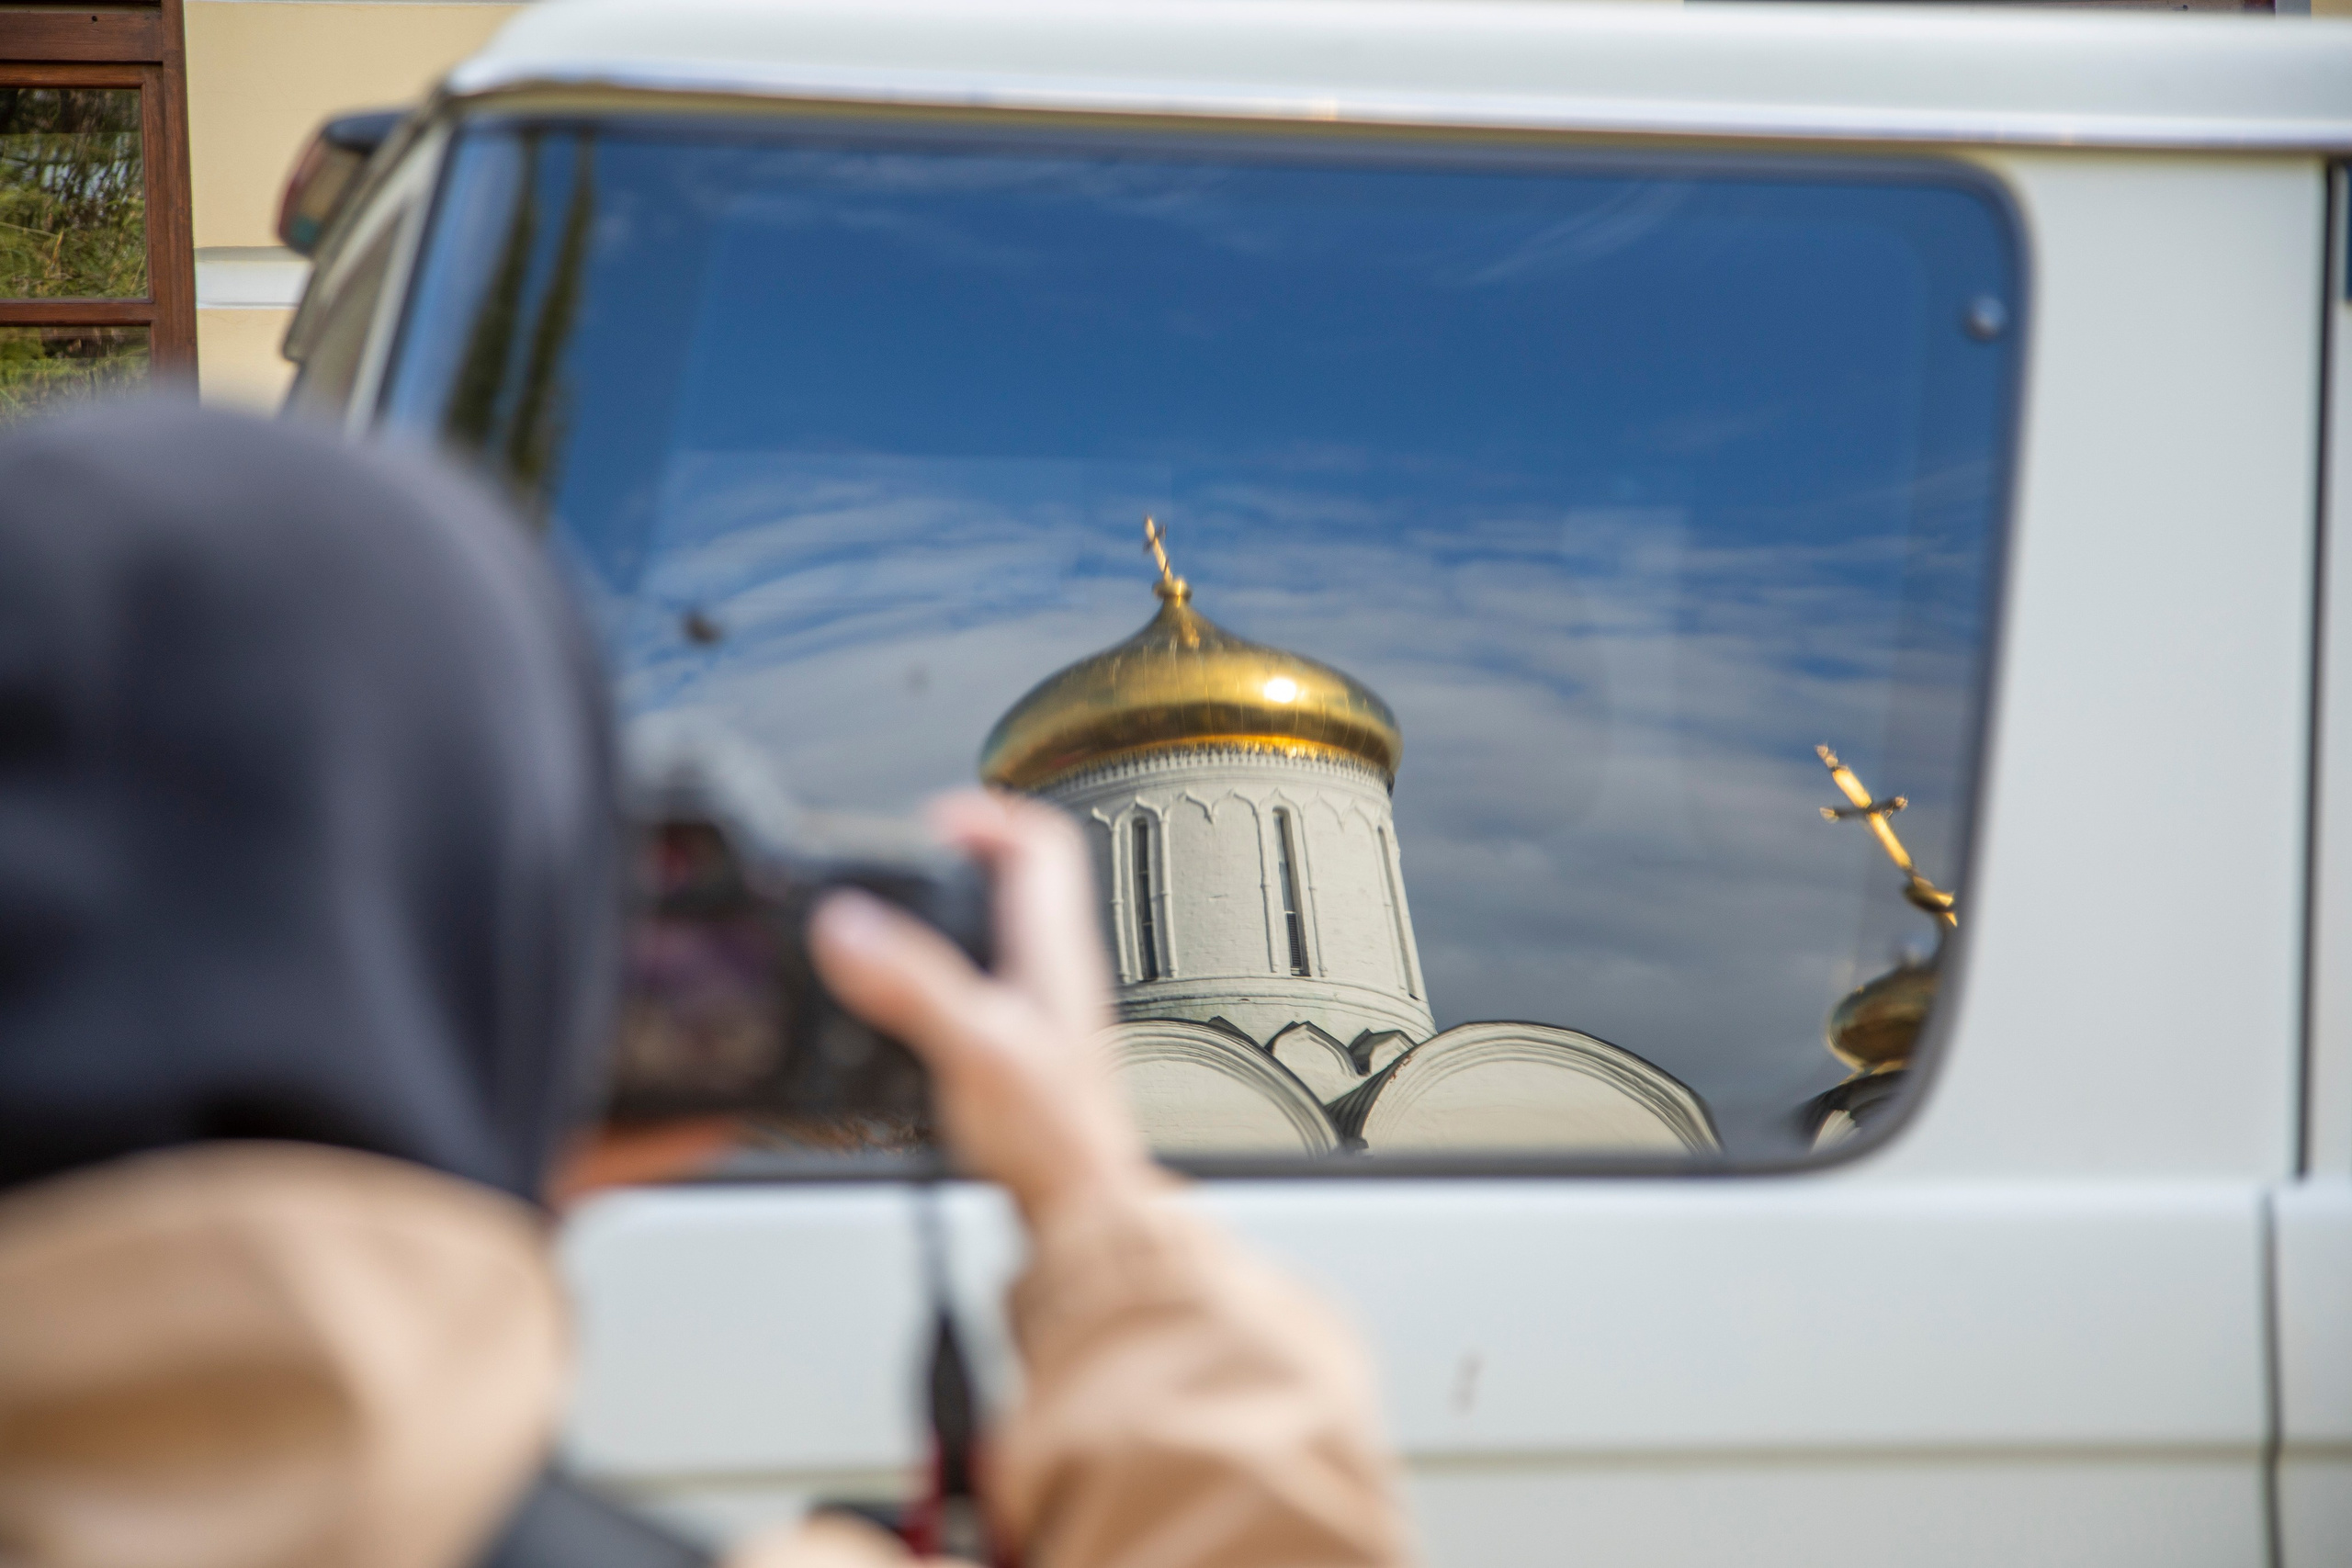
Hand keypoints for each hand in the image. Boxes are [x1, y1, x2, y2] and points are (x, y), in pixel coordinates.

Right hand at [809, 790, 1153, 1225]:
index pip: (1042, 842)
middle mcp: (1054, 976)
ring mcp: (1039, 1018)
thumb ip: (910, 982)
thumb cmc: (1053, 1139)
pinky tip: (900, 1020)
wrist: (1080, 1217)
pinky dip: (935, 989)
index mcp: (1054, 952)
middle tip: (901, 867)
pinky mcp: (1018, 1061)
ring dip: (942, 926)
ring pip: (991, 943)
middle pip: (1012, 885)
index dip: (986, 815)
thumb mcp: (972, 1047)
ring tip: (888, 932)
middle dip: (953, 864)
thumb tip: (851, 924)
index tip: (930, 823)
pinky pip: (976, 998)